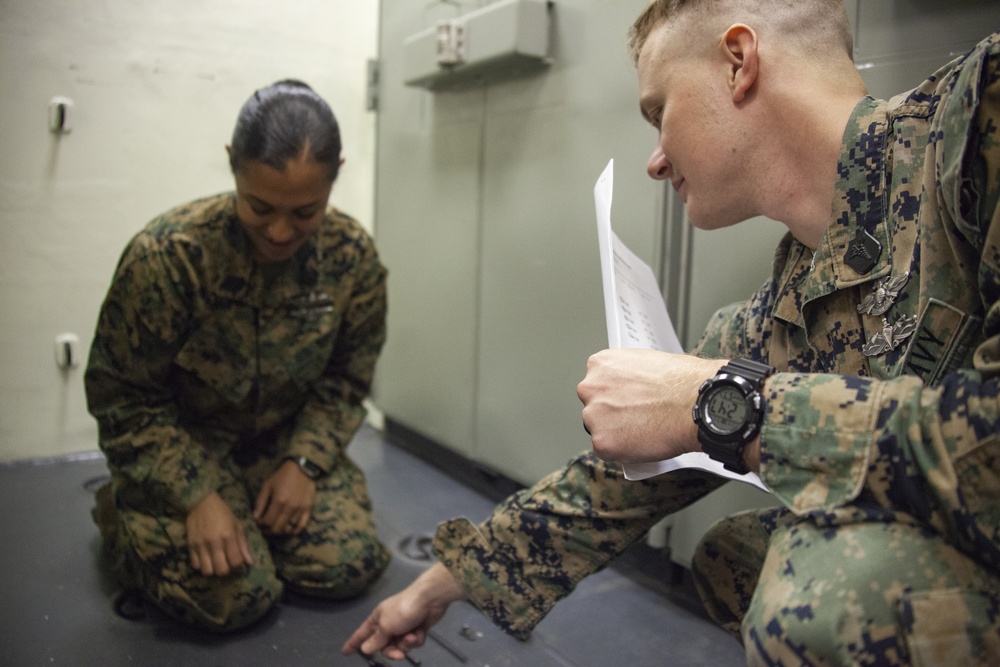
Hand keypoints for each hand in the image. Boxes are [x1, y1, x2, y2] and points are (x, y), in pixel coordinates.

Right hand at [186, 491, 252, 575]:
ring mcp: (200, 545)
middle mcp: (214, 543)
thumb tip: (249, 562)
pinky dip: (202, 566)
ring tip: (216, 563)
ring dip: (213, 570)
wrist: (201, 502)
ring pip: (207, 571)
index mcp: (228, 536)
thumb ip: (243, 544)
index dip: (239, 566)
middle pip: (221, 570)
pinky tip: (206, 559)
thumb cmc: (222, 512)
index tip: (238, 562)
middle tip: (227, 564)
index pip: (235, 562)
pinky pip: (195, 565)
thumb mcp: (237, 525)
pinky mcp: (190, 546)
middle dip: (227, 571)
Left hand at [253, 459, 315, 534]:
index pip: (267, 522)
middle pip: (278, 528)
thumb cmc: (282, 476)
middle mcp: (290, 508)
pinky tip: (289, 530)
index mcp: (279, 501)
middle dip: (269, 530)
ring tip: (276, 527)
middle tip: (266, 528)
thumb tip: (255, 517)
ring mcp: (301, 510)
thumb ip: (260, 502)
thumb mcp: (267, 485)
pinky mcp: (308, 509)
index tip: (259, 522)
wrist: (302, 468)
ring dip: (281, 531)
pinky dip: (295, 531)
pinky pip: (302, 526)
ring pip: (289, 529)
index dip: (261, 525)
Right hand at [342, 563, 465, 660]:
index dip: (353, 643)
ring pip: (400, 646)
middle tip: (399, 654)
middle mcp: (388, 623)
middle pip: (384, 646)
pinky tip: (420, 632)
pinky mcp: (416, 628)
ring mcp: (403, 626)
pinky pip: (412, 642)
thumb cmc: (403, 610)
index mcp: (377, 619)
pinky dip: (416, 639)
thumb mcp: (386, 626)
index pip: (361, 633)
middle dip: (392, 651)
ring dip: (406, 643)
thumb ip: (376, 639)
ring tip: (412, 636)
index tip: (345, 652)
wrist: (429, 600)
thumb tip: (364, 648)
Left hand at [577, 349, 725, 463]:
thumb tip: (631, 388)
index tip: (626, 402)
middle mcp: (590, 388)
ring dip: (615, 433)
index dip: (614, 396)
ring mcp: (594, 416)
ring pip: (599, 430)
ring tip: (642, 430)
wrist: (694, 402)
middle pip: (594, 406)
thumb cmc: (681, 381)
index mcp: (600, 364)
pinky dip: (622, 451)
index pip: (597, 384)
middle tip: (635, 418)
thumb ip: (628, 376)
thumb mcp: (646, 362)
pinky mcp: (602, 442)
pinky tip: (642, 442)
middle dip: (611, 414)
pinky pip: (607, 451)